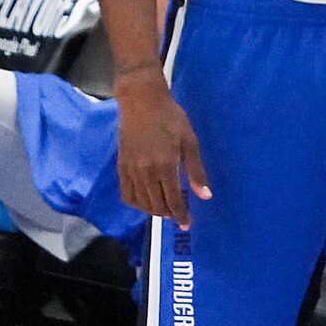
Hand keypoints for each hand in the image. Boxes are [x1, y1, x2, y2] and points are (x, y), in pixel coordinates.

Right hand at [114, 72, 210, 228]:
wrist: (142, 101)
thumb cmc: (171, 118)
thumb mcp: (190, 142)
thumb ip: (196, 171)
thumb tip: (205, 196)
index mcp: (165, 166)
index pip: (173, 200)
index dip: (180, 215)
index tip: (186, 224)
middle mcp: (146, 172)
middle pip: (156, 205)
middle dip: (168, 214)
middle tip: (178, 214)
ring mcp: (131, 170)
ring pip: (141, 202)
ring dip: (153, 210)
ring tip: (164, 208)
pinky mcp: (121, 166)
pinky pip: (126, 193)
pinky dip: (136, 203)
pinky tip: (145, 201)